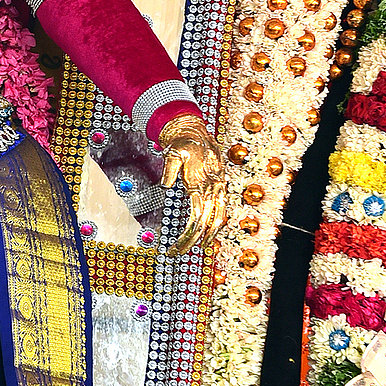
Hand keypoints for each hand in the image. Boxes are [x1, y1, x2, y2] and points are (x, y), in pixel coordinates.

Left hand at [158, 113, 226, 255]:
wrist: (194, 132)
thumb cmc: (182, 143)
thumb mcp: (173, 152)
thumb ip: (170, 169)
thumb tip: (165, 186)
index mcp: (202, 184)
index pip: (197, 218)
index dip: (187, 236)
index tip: (173, 248)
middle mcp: (213, 188)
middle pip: (207, 223)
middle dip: (191, 241)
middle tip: (175, 253)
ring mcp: (218, 188)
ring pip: (218, 219)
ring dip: (206, 236)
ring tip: (190, 248)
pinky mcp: (218, 188)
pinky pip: (220, 211)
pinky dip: (213, 225)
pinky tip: (204, 234)